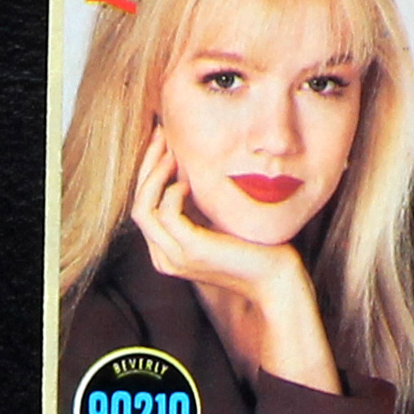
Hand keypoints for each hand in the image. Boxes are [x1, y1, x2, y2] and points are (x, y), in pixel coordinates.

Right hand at [131, 126, 341, 393]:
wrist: (275, 278)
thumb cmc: (253, 246)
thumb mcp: (217, 220)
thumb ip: (198, 203)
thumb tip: (188, 164)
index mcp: (168, 249)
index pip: (144, 206)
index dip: (148, 171)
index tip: (162, 141)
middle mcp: (164, 255)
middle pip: (138, 204)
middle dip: (147, 166)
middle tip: (161, 135)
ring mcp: (174, 256)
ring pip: (143, 209)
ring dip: (154, 176)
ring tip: (172, 153)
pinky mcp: (190, 251)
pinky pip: (166, 215)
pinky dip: (172, 194)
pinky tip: (188, 183)